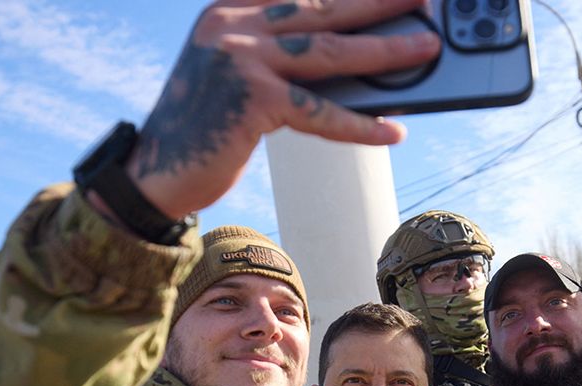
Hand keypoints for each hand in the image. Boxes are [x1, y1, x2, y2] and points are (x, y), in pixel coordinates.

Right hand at [128, 0, 440, 217]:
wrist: (155, 172)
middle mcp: (234, 24)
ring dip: (385, 49)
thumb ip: (280, 53)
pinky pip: (320, 111)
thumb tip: (356, 60)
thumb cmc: (206, 126)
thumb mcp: (235, 72)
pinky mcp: (253, 100)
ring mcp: (241, 59)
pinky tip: (392, 129)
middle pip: (324, 7)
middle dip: (379, 1)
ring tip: (426, 47)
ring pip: (329, 51)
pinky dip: (360, 123)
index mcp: (230, 9)